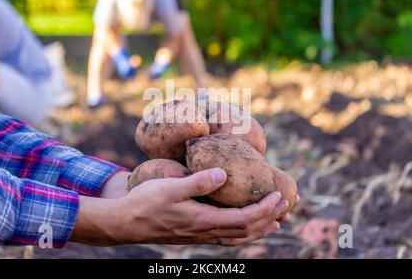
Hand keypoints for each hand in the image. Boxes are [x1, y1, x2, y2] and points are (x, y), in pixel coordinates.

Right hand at [71, 168, 289, 246]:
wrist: (125, 223)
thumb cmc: (145, 203)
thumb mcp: (169, 187)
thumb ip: (197, 182)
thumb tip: (223, 174)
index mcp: (202, 220)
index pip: (243, 219)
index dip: (264, 209)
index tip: (279, 196)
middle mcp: (204, 232)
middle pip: (245, 231)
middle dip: (268, 218)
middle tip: (286, 206)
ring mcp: (199, 236)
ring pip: (237, 237)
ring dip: (259, 229)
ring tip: (276, 221)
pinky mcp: (194, 234)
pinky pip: (225, 237)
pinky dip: (242, 233)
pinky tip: (244, 227)